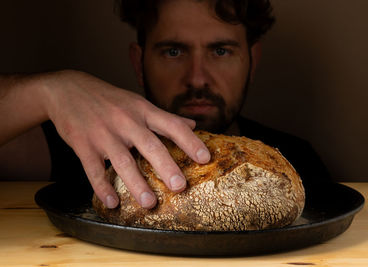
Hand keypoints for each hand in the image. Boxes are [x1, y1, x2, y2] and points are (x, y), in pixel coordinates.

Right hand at [40, 70, 209, 208]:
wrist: (67, 90)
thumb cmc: (109, 99)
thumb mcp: (138, 102)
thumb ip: (164, 116)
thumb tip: (192, 124)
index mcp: (143, 111)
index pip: (172, 125)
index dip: (190, 141)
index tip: (205, 158)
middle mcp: (126, 121)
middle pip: (150, 145)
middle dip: (166, 166)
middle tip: (180, 186)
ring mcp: (104, 134)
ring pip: (122, 161)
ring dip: (136, 184)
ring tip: (149, 202)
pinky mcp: (83, 145)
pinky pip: (94, 169)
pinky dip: (102, 188)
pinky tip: (112, 203)